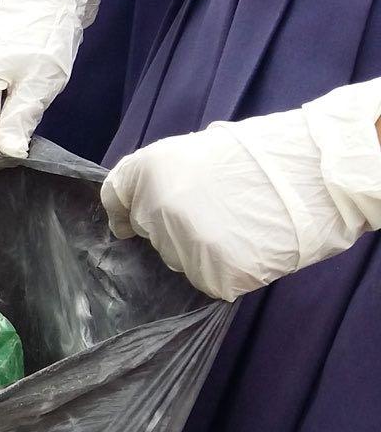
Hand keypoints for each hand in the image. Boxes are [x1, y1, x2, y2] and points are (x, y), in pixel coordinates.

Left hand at [102, 80, 380, 300]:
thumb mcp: (197, 150)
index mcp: (147, 169)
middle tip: (216, 212)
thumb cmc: (262, 156)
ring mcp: (180, 244)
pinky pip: (208, 280)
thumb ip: (157, 181)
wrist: (316, 172)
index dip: (124, 212)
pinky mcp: (211, 275)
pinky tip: (248, 246)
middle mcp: (154, 208)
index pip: (115, 200)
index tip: (129, 223)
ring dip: (198, 250)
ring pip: (177, 259)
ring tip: (238, 225)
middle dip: (172, 228)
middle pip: (150, 232)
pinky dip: (226, 270)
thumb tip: (129, 217)